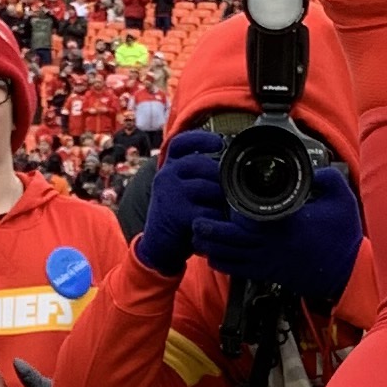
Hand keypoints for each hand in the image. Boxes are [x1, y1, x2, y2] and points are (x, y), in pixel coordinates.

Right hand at [133, 124, 227, 277]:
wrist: (159, 247)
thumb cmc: (178, 216)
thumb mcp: (182, 190)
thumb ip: (197, 175)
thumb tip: (227, 162)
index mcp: (168, 167)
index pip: (182, 143)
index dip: (201, 138)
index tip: (219, 142)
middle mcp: (166, 175)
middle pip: (203, 165)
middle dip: (221, 179)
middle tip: (226, 195)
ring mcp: (169, 193)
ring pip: (210, 188)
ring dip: (221, 202)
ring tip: (221, 212)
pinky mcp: (176, 212)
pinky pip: (208, 210)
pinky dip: (216, 219)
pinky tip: (215, 224)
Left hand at [192, 155, 361, 303]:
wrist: (348, 273)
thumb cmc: (343, 238)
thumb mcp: (342, 199)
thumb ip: (327, 177)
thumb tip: (313, 168)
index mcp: (284, 223)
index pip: (248, 216)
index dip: (228, 208)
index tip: (218, 197)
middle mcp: (271, 244)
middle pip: (229, 239)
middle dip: (209, 230)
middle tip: (196, 219)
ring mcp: (267, 261)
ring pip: (229, 257)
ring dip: (212, 247)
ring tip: (198, 236)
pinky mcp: (268, 274)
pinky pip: (238, 271)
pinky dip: (223, 263)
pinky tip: (214, 255)